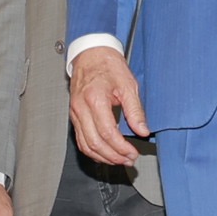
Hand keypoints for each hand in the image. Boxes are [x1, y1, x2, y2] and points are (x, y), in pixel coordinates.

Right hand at [69, 47, 148, 166]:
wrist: (91, 55)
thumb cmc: (108, 66)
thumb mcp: (128, 85)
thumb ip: (135, 110)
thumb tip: (142, 131)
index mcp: (95, 99)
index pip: (107, 132)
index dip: (121, 147)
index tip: (132, 152)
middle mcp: (81, 108)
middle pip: (95, 143)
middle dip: (113, 156)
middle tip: (128, 159)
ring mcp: (75, 113)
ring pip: (85, 145)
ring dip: (103, 157)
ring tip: (119, 160)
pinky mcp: (74, 116)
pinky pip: (81, 139)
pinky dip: (92, 150)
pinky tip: (105, 154)